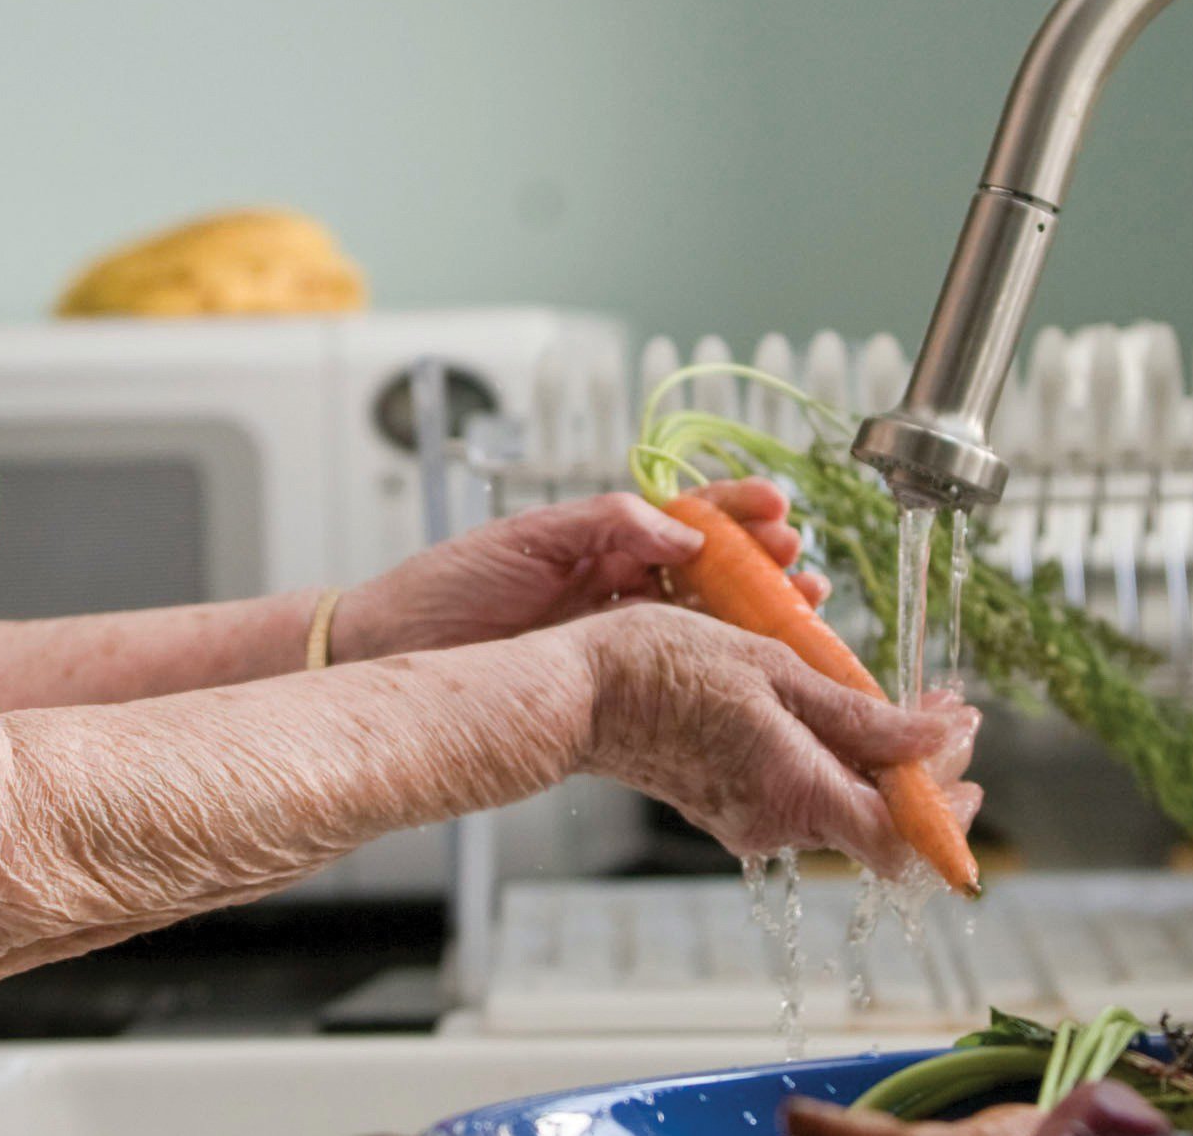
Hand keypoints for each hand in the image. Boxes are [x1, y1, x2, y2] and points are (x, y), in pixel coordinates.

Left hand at [337, 480, 828, 659]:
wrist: (390, 653)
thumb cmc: (443, 589)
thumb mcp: (525, 540)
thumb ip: (605, 525)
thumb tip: (681, 529)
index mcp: (598, 541)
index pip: (684, 518)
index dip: (735, 513)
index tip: (778, 510)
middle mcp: (614, 586)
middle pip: (709, 571)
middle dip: (763, 566)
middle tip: (802, 568)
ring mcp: (613, 635)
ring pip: (702, 622)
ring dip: (754, 615)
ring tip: (800, 610)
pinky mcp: (604, 681)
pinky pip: (672, 671)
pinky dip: (717, 666)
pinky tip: (751, 667)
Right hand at [564, 601, 980, 874]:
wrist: (575, 691)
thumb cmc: (661, 666)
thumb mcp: (774, 669)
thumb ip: (860, 716)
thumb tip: (937, 740)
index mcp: (796, 792)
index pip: (902, 840)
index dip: (948, 807)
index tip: (965, 745)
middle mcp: (776, 823)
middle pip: (878, 821)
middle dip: (922, 770)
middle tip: (941, 712)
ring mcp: (749, 820)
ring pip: (841, 804)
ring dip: (878, 760)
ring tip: (892, 701)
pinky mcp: (728, 806)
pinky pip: (801, 792)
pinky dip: (832, 759)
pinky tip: (831, 711)